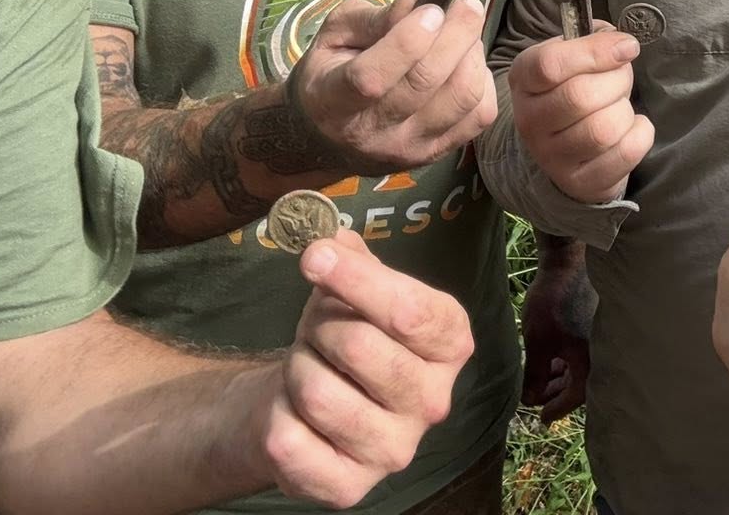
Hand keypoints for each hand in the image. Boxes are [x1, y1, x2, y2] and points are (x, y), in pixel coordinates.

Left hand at [251, 229, 473, 506]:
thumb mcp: (353, 290)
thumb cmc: (342, 336)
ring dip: (296, 371)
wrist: (309, 405)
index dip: (357, 280)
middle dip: (319, 328)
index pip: (410, 311)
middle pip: (359, 347)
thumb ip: (349, 260)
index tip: (314, 256)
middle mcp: (435, 401)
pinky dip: (278, 417)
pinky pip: (292, 442)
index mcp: (450, 344)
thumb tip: (330, 240)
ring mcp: (396, 451)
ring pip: (318, 394)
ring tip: (307, 370)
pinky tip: (295, 415)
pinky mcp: (351, 487)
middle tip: (316, 332)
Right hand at [288, 0, 496, 173]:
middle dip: (456, 34)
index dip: (407, 40)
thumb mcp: (335, 35)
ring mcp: (410, 147)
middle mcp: (372, 132)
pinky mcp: (439, 152)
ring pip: (461, 97)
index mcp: (333, 101)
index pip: (371, 78)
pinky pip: (480, 114)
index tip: (431, 9)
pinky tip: (467, 63)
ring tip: (465, 34)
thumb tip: (415, 3)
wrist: (333, 137)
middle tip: (466, 5)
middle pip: (426, 82)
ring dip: (473, 55)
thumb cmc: (333, 74)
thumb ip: (371, 18)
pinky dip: (482, 80)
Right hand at [508, 24, 652, 203]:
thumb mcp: (572, 55)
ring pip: (602, 129)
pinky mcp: (579, 182)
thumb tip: (621, 44)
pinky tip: (631, 127)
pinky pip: (624, 153)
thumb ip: (594, 38)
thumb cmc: (572, 88)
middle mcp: (529, 120)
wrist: (563, 147)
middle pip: (580, 96)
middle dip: (618, 81)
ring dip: (625, 111)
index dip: (596, 52)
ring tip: (620, 106)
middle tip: (622, 78)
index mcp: (524, 78)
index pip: (550, 64)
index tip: (627, 47)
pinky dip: (640, 134)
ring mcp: (551, 157)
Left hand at [519, 243, 595, 422]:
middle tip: (537, 397)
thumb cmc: (552, 303)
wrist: (569, 263)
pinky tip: (557, 358)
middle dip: (558, 393)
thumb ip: (536, 375)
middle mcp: (604, 354)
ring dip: (564, 377)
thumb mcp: (537, 343)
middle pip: (582, 386)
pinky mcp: (600, 328)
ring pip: (584, 369)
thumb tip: (531, 401)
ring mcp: (603, 340)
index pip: (575, 398)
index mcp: (592, 362)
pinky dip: (571, 361)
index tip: (541, 418)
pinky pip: (587, 354)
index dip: (555, 409)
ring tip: (543, 377)